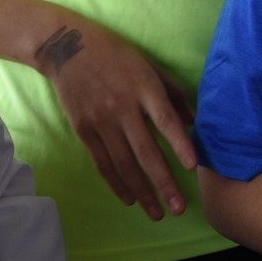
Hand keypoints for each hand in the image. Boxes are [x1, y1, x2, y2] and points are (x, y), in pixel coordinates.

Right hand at [34, 17, 195, 217]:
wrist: (68, 47)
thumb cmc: (116, 55)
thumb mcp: (148, 65)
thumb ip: (173, 93)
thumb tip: (194, 121)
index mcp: (143, 88)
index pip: (165, 120)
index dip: (179, 143)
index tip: (192, 166)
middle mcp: (122, 106)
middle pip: (145, 151)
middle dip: (163, 182)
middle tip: (178, 208)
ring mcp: (100, 120)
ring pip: (124, 163)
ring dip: (141, 191)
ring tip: (156, 213)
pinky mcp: (83, 129)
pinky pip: (102, 162)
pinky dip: (116, 183)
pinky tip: (129, 199)